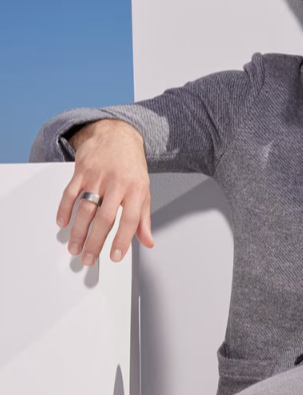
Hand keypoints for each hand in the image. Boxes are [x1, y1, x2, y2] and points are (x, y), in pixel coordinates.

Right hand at [56, 119, 154, 265]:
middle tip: (89, 259)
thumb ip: (144, 218)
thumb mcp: (144, 190)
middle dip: (95, 241)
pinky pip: (70, 192)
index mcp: (136, 190)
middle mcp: (117, 183)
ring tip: (74, 248)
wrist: (118, 135)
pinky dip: (65, 209)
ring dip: (78, 231)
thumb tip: (148, 242)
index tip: (115, 256)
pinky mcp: (81, 170)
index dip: (123, 240)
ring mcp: (98, 176)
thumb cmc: (131, 166)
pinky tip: (62, 223)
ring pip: (86, 208)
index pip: (130, 219)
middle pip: (105, 218)